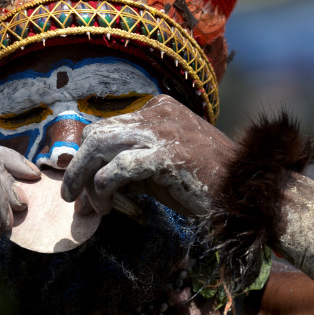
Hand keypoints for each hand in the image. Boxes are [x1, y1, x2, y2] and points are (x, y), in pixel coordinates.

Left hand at [61, 95, 236, 216]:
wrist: (244, 190)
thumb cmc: (200, 180)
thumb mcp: (158, 165)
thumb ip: (129, 162)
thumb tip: (94, 178)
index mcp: (156, 110)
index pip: (106, 127)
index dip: (88, 156)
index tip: (81, 182)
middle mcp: (156, 114)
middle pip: (96, 133)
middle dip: (77, 166)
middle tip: (70, 194)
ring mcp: (161, 132)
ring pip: (99, 145)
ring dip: (82, 177)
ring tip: (80, 203)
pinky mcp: (166, 155)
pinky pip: (119, 168)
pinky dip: (104, 188)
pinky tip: (106, 205)